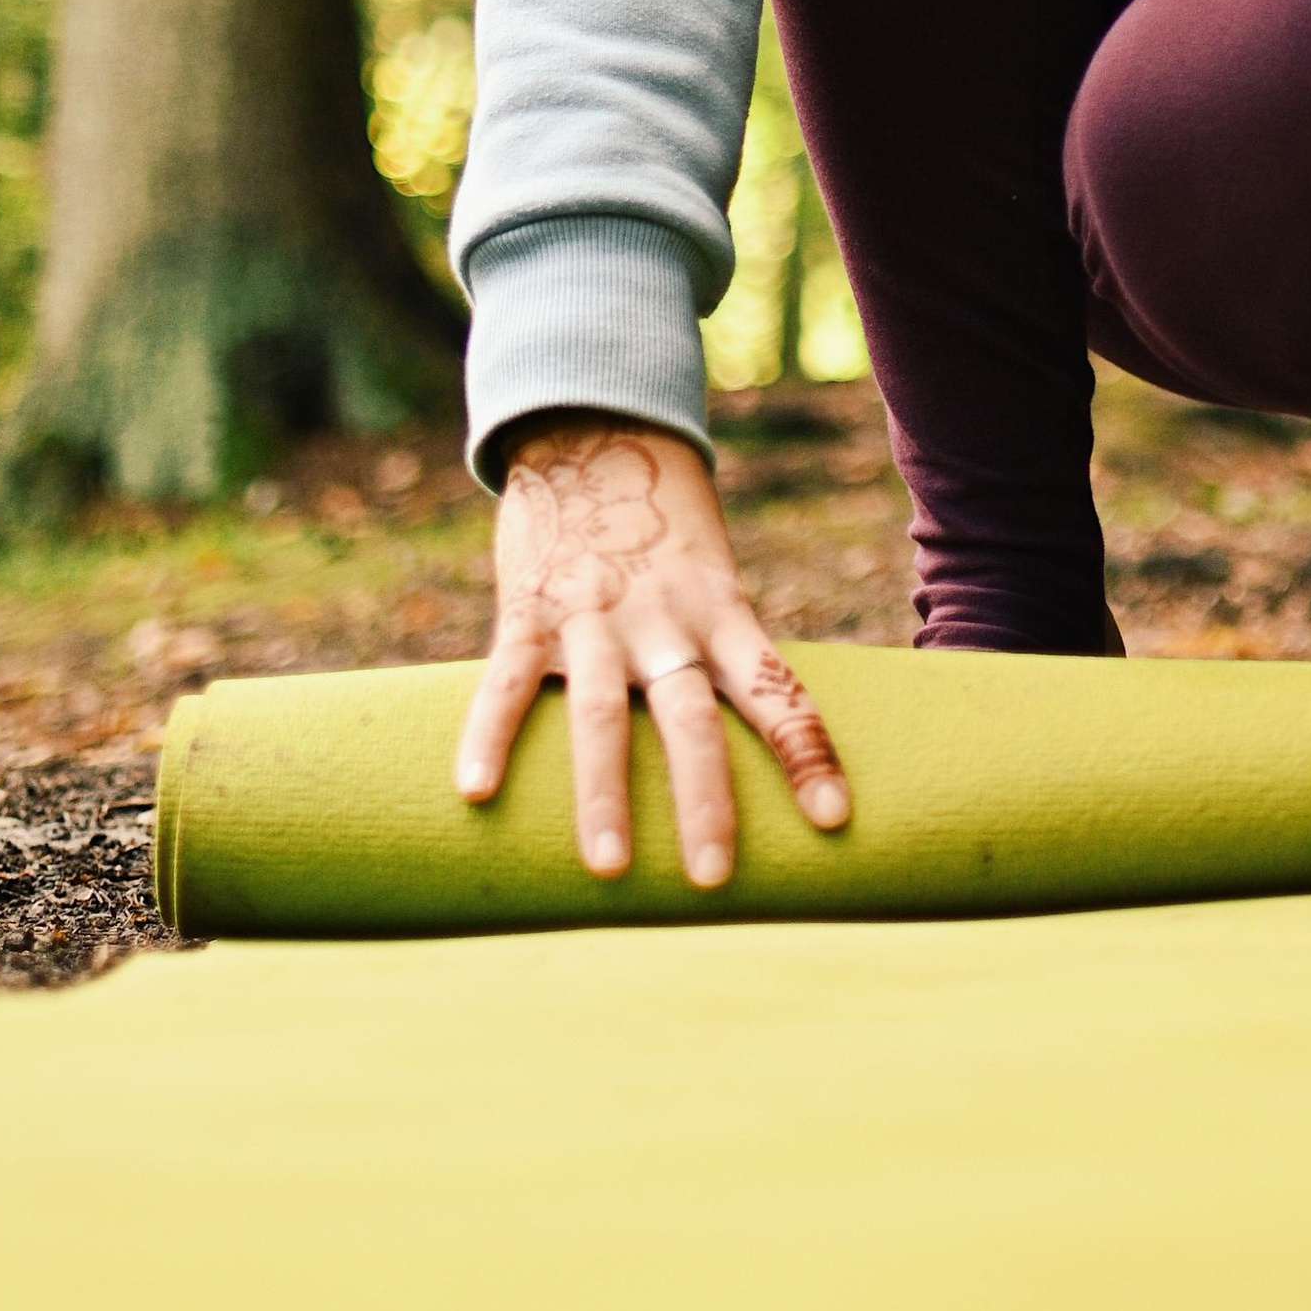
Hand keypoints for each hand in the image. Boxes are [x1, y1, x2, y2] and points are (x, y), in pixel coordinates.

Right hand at [453, 417, 850, 884]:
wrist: (594, 432)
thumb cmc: (664, 531)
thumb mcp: (709, 582)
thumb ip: (716, 655)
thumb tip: (743, 747)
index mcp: (720, 614)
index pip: (776, 690)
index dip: (806, 752)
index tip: (835, 819)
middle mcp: (663, 620)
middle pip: (692, 720)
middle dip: (704, 801)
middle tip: (714, 878)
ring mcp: (594, 617)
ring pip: (602, 716)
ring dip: (605, 794)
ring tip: (607, 869)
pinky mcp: (529, 611)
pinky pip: (508, 683)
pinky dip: (490, 737)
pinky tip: (475, 792)